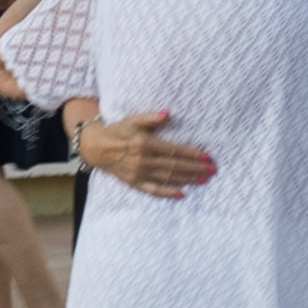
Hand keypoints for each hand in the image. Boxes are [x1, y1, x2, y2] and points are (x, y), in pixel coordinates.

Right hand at [85, 106, 217, 197]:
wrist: (95, 147)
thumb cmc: (117, 131)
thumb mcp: (132, 120)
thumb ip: (150, 118)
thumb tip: (167, 113)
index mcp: (145, 143)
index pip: (174, 150)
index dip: (192, 153)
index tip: (207, 156)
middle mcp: (143, 160)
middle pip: (175, 165)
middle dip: (196, 167)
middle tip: (212, 169)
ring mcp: (139, 173)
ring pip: (168, 177)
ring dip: (187, 179)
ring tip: (203, 179)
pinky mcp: (134, 182)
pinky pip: (154, 190)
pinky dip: (168, 192)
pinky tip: (182, 193)